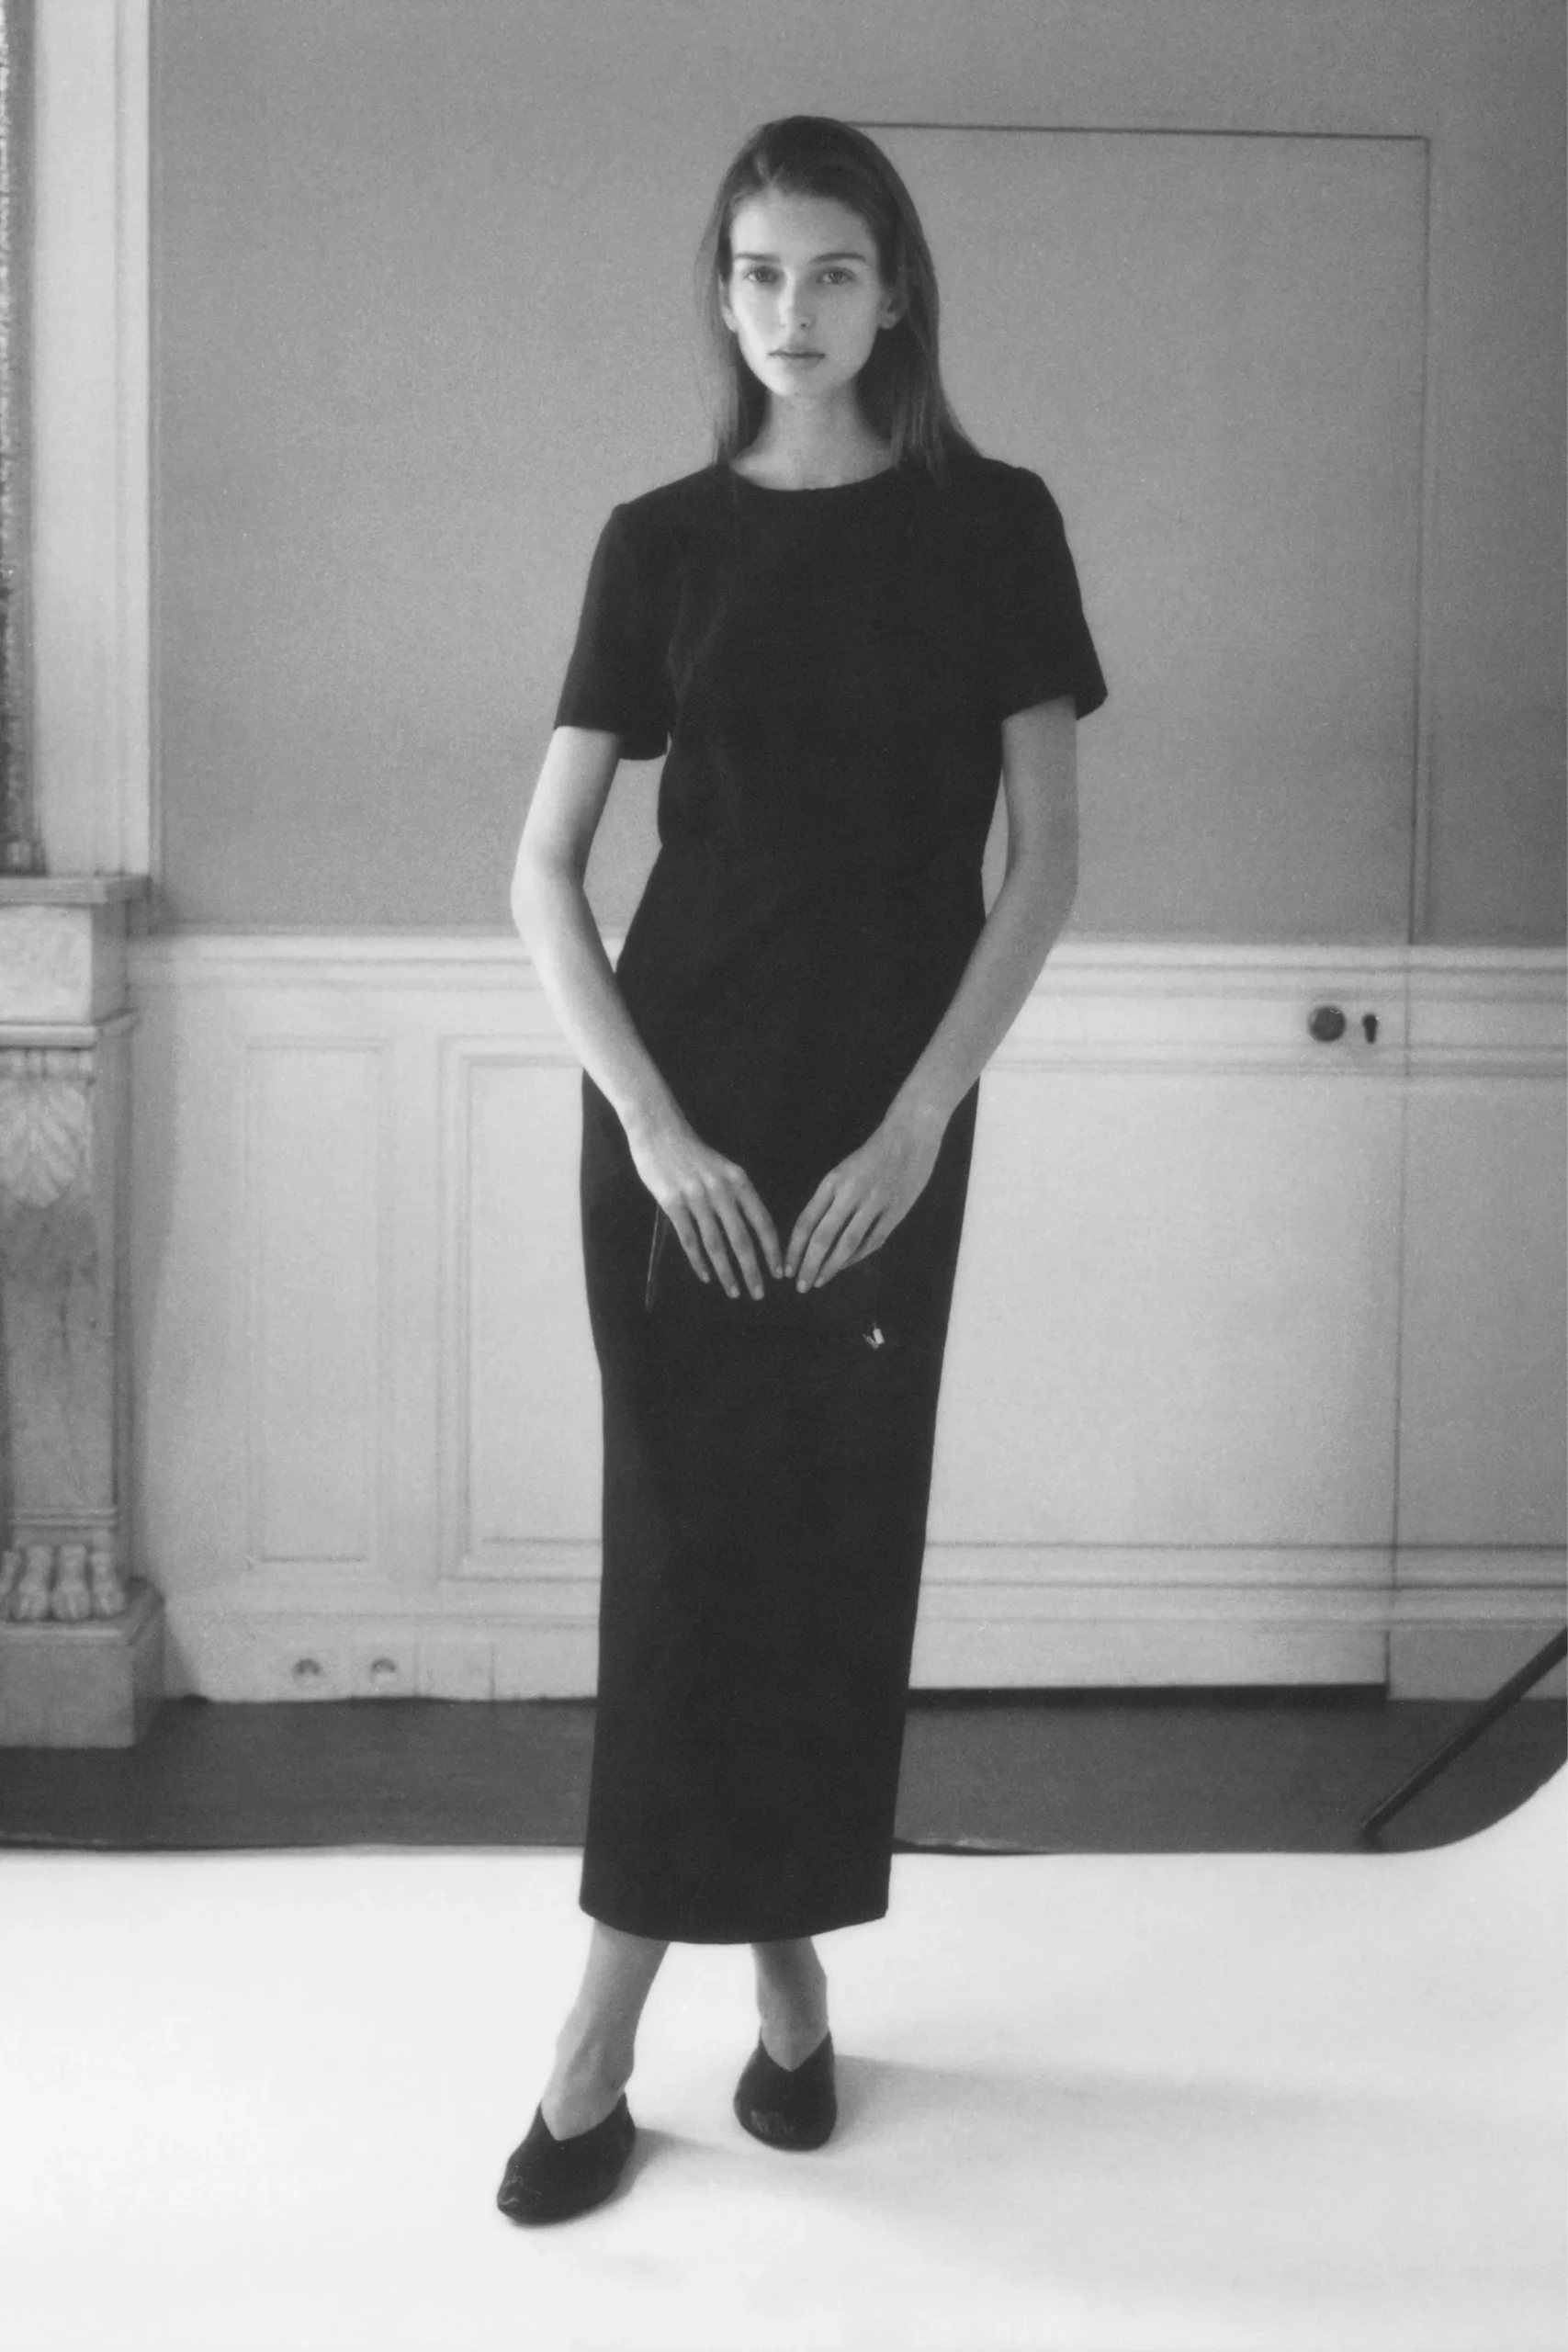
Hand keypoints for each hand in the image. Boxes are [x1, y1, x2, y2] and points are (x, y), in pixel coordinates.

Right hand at [624, 1108, 782, 1299]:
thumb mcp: (723, 1168)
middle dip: (753, 1270)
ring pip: (716, 1244)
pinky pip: (689, 1239)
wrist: (659, 1130)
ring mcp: (696, 1196)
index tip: (779, 1272)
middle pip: (742, 1239)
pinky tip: (707, 1276)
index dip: (772, 1250)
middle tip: (759, 1293)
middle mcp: (721, 1189)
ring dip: (727, 1272)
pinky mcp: (672, 1202)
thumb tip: (750, 1231)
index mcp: (739, 1180)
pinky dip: (699, 1262)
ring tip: (734, 1291)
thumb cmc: (693, 1153)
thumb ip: (736, 1195)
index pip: (763, 1222)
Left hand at [786, 1102, 945, 1288]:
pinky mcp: (895, 1211)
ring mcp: (874, 1203)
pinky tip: (845, 1266)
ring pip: (847, 1243)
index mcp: (833, 1181)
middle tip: (799, 1285)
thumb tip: (813, 1234)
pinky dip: (857, 1257)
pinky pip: (872, 1241)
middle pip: (822, 1236)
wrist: (910, 1134)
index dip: (794, 1248)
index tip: (785, 1268)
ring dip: (830, 1266)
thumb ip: (830, 1199)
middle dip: (808, 1264)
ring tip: (818, 1282)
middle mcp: (850, 1193)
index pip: (806, 1221)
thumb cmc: (874, 1152)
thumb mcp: (844, 1170)